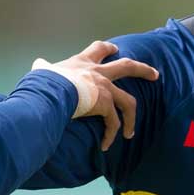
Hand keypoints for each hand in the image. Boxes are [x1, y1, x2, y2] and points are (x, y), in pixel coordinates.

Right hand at [38, 40, 159, 150]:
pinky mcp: (105, 104)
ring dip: (131, 118)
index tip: (115, 49)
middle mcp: (97, 73)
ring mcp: (104, 88)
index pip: (98, 50)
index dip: (107, 50)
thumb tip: (39, 65)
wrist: (50, 91)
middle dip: (143, 70)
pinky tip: (105, 145)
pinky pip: (113, 123)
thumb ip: (44, 67)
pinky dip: (110, 135)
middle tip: (154, 75)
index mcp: (82, 63)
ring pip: (128, 102)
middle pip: (127, 66)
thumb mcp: (43, 70)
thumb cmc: (43, 82)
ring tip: (131, 132)